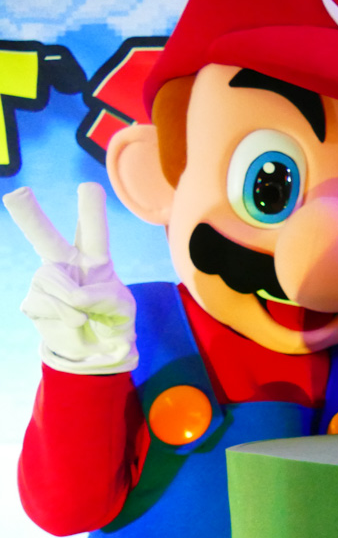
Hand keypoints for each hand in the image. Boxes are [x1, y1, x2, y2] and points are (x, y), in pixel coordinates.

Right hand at [4, 183, 136, 373]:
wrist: (94, 351)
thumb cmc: (113, 321)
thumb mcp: (121, 308)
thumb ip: (104, 297)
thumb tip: (75, 296)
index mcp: (93, 259)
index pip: (92, 232)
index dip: (90, 210)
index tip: (89, 186)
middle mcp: (65, 264)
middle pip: (45, 237)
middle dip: (29, 215)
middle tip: (17, 194)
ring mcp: (45, 282)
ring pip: (49, 279)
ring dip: (69, 298)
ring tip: (83, 315)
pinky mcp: (33, 302)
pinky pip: (45, 303)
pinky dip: (64, 315)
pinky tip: (74, 321)